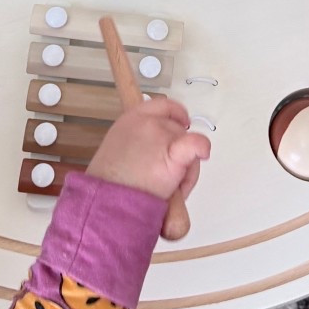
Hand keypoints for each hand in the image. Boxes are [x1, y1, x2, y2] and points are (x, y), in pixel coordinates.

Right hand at [89, 96, 209, 239]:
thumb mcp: (117, 151)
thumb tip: (159, 149)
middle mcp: (147, 123)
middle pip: (178, 130)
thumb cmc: (110, 185)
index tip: (182, 122)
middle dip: (177, 151)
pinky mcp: (173, 155)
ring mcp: (161, 136)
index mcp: (130, 119)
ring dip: (185, 166)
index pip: (162, 106)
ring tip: (168, 188)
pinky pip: (195, 145)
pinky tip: (203, 153)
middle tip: (166, 177)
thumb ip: (139, 142)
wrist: (106, 202)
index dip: (176, 114)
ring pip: (187, 145)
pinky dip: (201, 148)